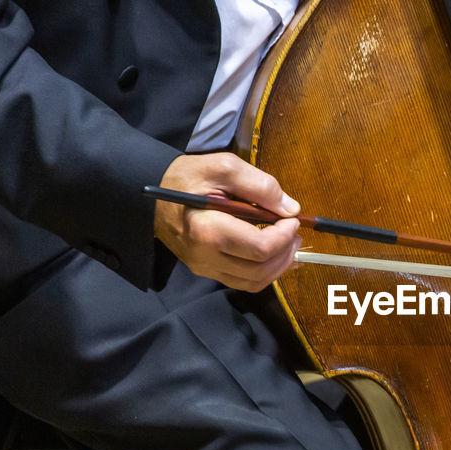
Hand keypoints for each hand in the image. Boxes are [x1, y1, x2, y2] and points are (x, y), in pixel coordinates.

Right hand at [153, 152, 301, 291]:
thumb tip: (290, 208)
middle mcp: (205, 256)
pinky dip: (265, 272)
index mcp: (208, 230)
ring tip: (289, 244)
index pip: (260, 248)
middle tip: (296, 232)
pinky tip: (277, 256)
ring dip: (279, 266)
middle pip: (260, 269)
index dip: (285, 236)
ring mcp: (205, 267)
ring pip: (254, 281)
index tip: (292, 218)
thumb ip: (260, 185)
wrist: (155, 196)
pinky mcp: (206, 271)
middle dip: (286, 252)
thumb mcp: (224, 167)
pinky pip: (243, 282)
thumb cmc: (188, 178)